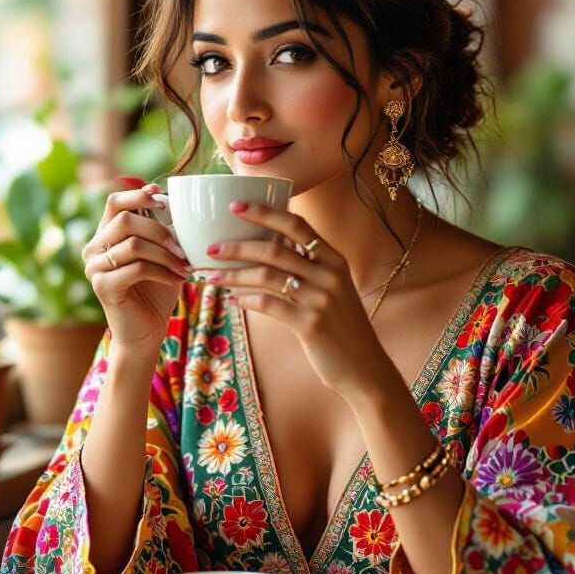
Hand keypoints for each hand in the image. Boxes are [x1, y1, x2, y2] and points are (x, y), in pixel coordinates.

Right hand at [82, 182, 192, 354]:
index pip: (114, 202)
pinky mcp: (103, 287)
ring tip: (184, 266)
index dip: (138, 195)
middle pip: (124, 219)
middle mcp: (93, 249)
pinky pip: (137, 268)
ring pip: (133, 244)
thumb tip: (177, 200)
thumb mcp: (161, 254)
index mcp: (104, 236)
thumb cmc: (156, 290)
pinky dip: (162, 271)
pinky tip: (177, 279)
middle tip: (183, 247)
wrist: (146, 332)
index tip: (164, 199)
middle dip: (159, 230)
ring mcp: (94, 268)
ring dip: (165, 254)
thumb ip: (163, 229)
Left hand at [204, 200, 382, 394]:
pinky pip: (269, 304)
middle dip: (237, 246)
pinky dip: (246, 300)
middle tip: (211, 248)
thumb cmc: (342, 328)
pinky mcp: (310, 324)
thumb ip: (310, 270)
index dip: (264, 212)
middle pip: (274, 249)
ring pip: (266, 276)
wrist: (364, 367)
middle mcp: (329, 274)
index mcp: (335, 260)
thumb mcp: (333, 291)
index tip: (235, 206)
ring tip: (210, 277)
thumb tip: (267, 254)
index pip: (297, 226)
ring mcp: (320, 299)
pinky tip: (232, 301)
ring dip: (234, 275)